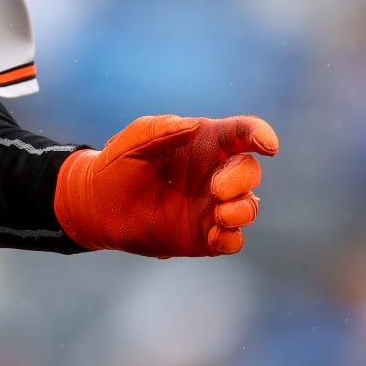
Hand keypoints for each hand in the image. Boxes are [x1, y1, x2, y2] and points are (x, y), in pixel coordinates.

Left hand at [53, 114, 277, 257]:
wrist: (97, 206)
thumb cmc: (116, 166)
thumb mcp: (132, 142)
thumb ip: (160, 130)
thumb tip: (192, 126)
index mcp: (203, 142)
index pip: (241, 134)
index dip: (259, 135)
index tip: (268, 145)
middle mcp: (214, 173)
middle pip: (249, 170)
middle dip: (242, 178)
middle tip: (216, 189)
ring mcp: (211, 206)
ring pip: (248, 207)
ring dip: (243, 210)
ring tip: (220, 213)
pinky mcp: (204, 236)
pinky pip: (232, 240)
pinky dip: (231, 238)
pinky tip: (217, 236)